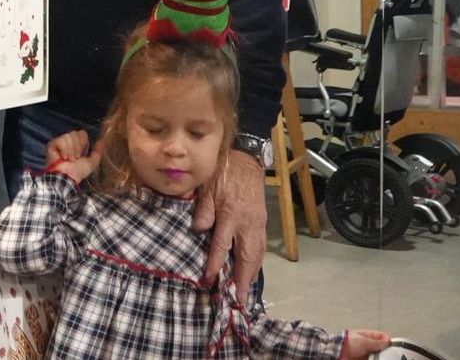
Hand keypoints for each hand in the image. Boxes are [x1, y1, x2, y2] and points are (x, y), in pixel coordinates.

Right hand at [45, 129, 102, 181]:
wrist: (66, 176)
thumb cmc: (77, 172)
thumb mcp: (91, 163)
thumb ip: (97, 151)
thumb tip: (102, 140)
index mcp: (77, 144)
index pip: (82, 133)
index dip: (83, 143)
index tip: (81, 155)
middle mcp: (68, 142)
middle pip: (75, 133)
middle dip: (77, 147)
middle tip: (74, 158)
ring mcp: (59, 142)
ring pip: (68, 136)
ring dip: (71, 150)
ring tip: (69, 159)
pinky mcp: (52, 144)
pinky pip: (61, 140)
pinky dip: (64, 150)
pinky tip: (63, 157)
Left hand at [194, 150, 265, 303]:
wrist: (247, 161)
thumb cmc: (222, 173)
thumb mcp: (206, 188)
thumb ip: (202, 210)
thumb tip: (197, 230)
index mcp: (230, 214)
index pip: (221, 245)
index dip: (215, 263)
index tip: (209, 279)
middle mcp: (247, 223)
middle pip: (246, 256)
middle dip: (242, 280)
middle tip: (239, 299)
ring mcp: (257, 224)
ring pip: (257, 254)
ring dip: (251, 274)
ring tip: (246, 291)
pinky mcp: (262, 222)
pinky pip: (261, 247)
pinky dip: (257, 262)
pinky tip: (252, 271)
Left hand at [341, 329, 391, 359]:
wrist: (338, 352)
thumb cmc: (347, 343)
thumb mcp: (364, 341)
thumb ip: (377, 342)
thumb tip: (387, 341)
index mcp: (368, 335)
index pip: (382, 336)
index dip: (388, 340)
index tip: (393, 345)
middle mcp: (368, 344)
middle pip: (383, 347)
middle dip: (386, 350)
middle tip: (388, 353)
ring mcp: (367, 352)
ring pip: (380, 355)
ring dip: (382, 356)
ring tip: (382, 357)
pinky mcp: (365, 359)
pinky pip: (374, 359)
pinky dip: (376, 359)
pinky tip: (377, 359)